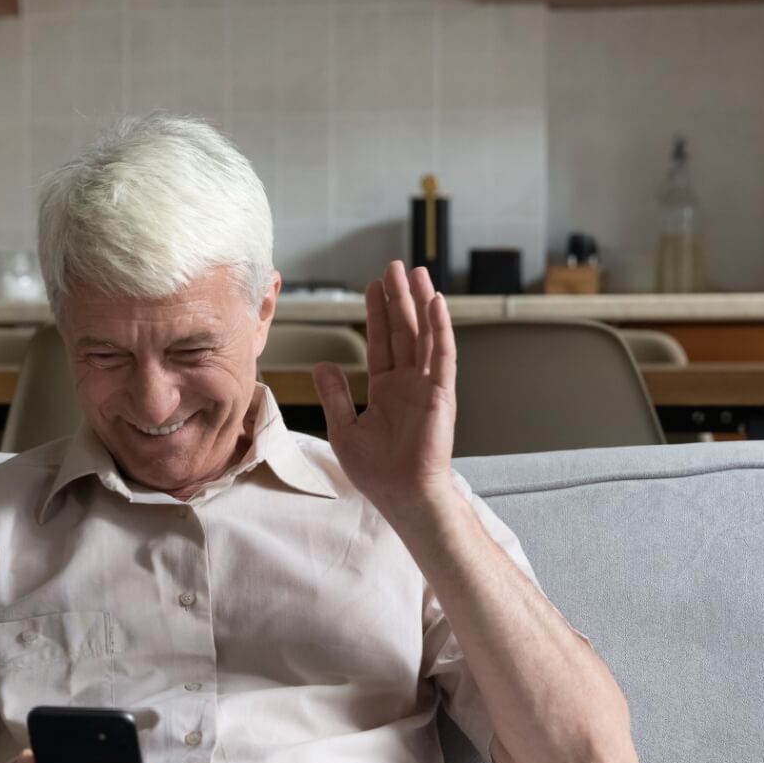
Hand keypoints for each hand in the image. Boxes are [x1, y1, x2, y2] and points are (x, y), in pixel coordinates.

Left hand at [313, 260, 457, 519]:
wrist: (402, 495)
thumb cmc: (378, 471)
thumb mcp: (344, 427)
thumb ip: (335, 394)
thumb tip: (321, 365)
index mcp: (387, 389)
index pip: (381, 342)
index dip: (377, 313)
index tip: (373, 286)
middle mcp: (408, 382)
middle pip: (403, 330)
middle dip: (399, 298)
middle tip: (395, 267)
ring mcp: (426, 386)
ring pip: (424, 335)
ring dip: (421, 303)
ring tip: (416, 273)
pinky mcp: (441, 394)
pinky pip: (442, 355)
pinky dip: (440, 328)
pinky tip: (436, 303)